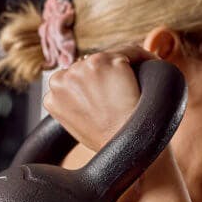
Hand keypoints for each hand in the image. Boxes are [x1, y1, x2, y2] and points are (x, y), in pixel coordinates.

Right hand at [43, 45, 158, 152]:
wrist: (125, 150)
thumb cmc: (107, 142)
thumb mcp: (78, 125)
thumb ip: (74, 103)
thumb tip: (85, 85)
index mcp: (51, 95)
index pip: (74, 78)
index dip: (94, 87)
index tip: (108, 97)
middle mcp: (62, 78)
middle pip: (89, 65)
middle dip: (107, 76)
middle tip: (123, 94)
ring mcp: (83, 68)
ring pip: (110, 56)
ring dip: (124, 66)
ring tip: (134, 87)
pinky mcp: (107, 60)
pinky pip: (131, 51)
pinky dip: (144, 58)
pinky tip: (150, 72)